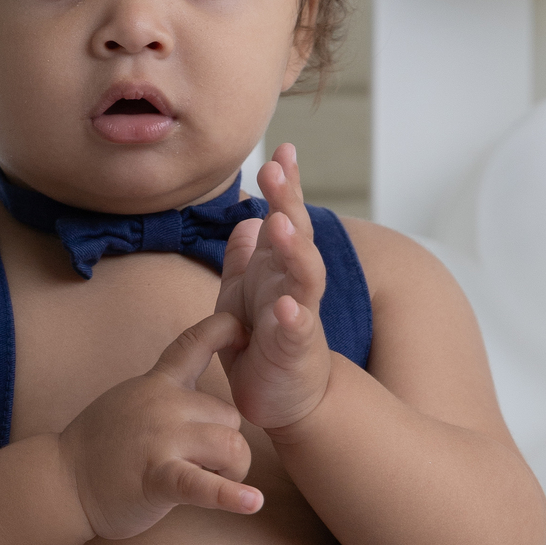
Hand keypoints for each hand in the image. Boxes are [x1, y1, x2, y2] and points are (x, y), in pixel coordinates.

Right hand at [57, 313, 260, 539]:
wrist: (62, 481)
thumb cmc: (101, 446)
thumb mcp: (133, 401)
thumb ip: (166, 394)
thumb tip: (203, 403)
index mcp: (157, 384)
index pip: (193, 344)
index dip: (223, 330)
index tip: (243, 329)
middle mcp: (163, 404)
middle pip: (231, 416)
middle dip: (227, 444)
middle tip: (203, 465)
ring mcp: (160, 439)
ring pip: (232, 447)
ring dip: (232, 471)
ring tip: (208, 483)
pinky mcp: (157, 478)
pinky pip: (203, 485)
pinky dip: (230, 496)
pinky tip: (252, 503)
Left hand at [215, 144, 331, 432]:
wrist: (282, 395)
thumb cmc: (259, 340)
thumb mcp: (241, 292)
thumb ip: (244, 257)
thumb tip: (245, 220)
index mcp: (277, 266)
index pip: (286, 217)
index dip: (285, 186)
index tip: (282, 149)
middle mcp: (293, 283)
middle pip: (296, 235)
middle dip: (288, 201)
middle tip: (276, 168)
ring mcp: (299, 314)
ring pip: (304, 275)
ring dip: (294, 249)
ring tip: (281, 223)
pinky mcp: (295, 350)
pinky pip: (296, 331)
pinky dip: (293, 317)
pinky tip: (287, 305)